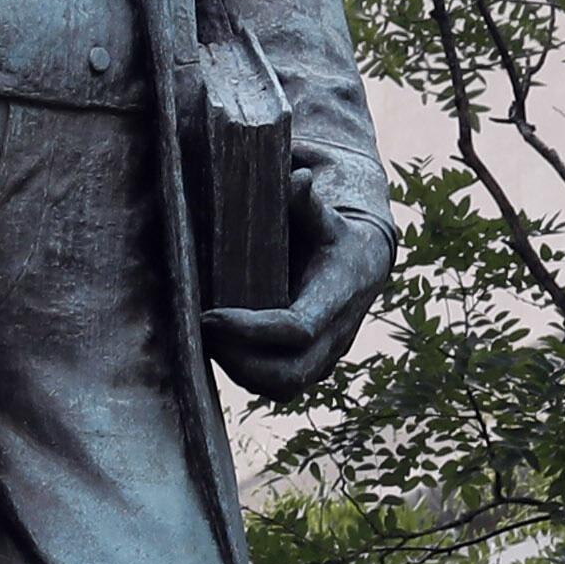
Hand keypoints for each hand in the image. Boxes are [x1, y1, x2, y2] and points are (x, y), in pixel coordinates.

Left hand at [203, 183, 392, 401]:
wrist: (363, 266)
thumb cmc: (332, 235)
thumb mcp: (322, 215)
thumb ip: (305, 202)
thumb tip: (297, 176)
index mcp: (337, 297)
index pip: (295, 329)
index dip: (249, 329)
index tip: (208, 314)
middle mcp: (336, 337)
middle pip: (287, 375)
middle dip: (237, 360)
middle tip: (201, 331)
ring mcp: (325, 359)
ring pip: (279, 387)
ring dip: (238, 369)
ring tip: (207, 338)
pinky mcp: (311, 369)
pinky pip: (277, 387)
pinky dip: (246, 372)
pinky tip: (221, 345)